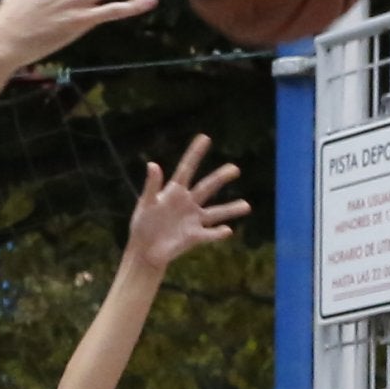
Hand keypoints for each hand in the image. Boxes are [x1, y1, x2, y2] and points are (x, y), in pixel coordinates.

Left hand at [127, 136, 250, 271]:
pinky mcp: (194, 237)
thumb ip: (151, 186)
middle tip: (235, 169)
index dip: (195, 154)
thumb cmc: (143, 225)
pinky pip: (209, 234)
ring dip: (231, 209)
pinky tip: (228, 231)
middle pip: (207, 188)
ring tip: (247, 206)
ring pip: (216, 213)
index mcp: (174, 192)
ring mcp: (193, 220)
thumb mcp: (145, 204)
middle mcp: (188, 203)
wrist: (145, 250)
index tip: (205, 137)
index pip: (186, 169)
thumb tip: (153, 164)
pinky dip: (218, 233)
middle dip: (220, 178)